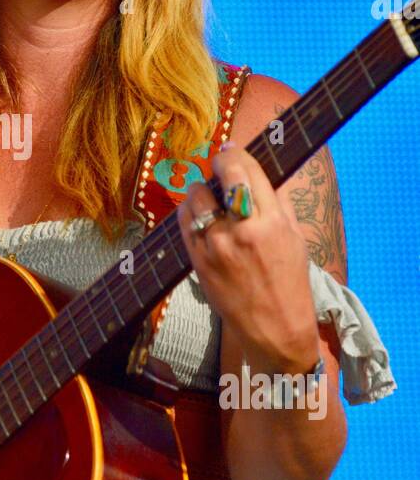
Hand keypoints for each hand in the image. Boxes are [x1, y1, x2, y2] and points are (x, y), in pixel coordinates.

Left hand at [176, 143, 320, 373]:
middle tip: (220, 166)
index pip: (247, 170)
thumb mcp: (295, 238)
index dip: (236, 154)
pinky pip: (184, 221)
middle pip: (221, 176)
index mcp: (272, 222)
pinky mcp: (198, 261)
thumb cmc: (289, 282)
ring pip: (196, 196)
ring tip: (210, 198)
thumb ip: (278, 202)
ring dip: (201, 190)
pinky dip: (189, 212)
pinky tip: (199, 215)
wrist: (275, 328)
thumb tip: (260, 170)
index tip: (231, 150)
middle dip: (219, 164)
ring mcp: (216, 246)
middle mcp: (242, 231)